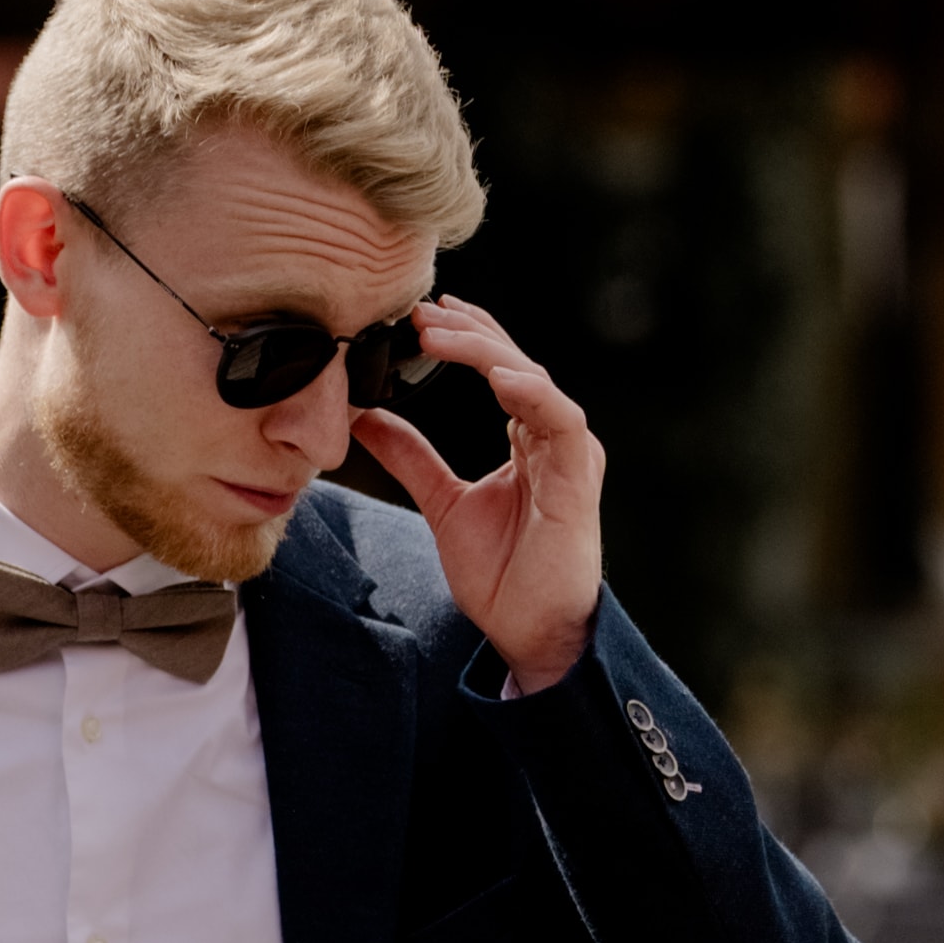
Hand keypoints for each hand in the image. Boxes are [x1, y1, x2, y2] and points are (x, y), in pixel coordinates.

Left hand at [346, 293, 604, 688]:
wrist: (529, 632)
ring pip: (534, 381)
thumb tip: (364, 418)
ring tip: (442, 334)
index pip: (500, 368)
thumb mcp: (442, 503)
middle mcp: (554, 438)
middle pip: (514, 363)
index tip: (420, 313)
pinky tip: (497, 377)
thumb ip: (411, 457)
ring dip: (488, 352)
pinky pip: (562, 422)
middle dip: (468, 333)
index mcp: (529, 439)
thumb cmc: (502, 574)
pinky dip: (532, 394)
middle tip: (421, 310)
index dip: (465, 337)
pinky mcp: (579, 480)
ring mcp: (570, 456)